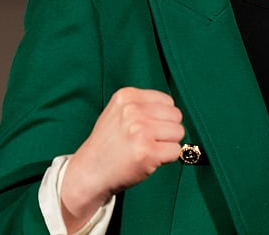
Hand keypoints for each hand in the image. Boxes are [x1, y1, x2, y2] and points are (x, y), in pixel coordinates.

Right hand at [60, 87, 184, 226]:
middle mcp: (133, 111)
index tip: (146, 128)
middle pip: (176, 116)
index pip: (168, 101)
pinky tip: (148, 160)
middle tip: (147, 141)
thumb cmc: (108, 144)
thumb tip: (174, 111)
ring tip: (147, 149)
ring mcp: (140, 131)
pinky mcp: (147, 152)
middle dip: (167, 130)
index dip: (162, 117)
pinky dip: (167, 158)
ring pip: (179, 132)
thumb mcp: (119, 112)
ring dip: (168, 144)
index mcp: (127, 96)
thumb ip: (144, 106)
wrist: (89, 172)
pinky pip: (176, 151)